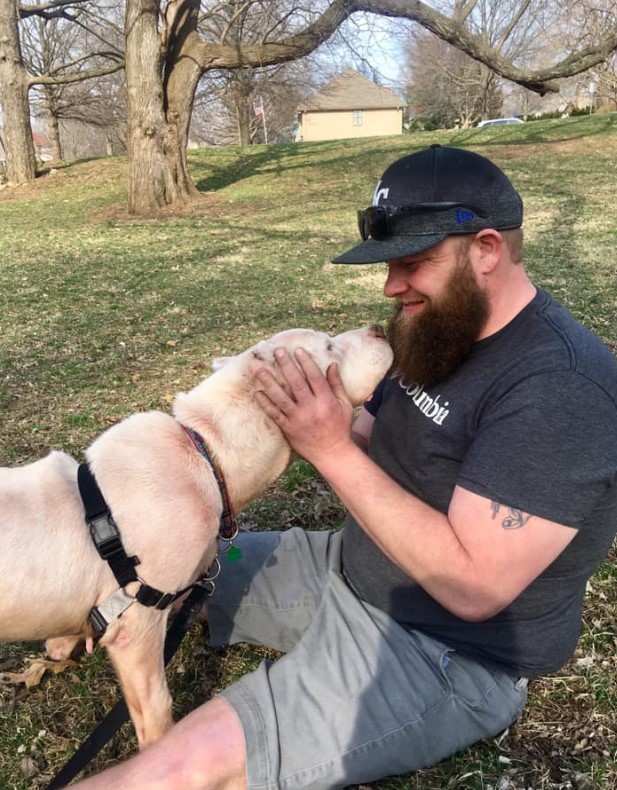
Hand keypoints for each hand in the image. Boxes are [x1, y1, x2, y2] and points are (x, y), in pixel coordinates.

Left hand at [254, 347, 354, 466]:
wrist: (333, 454)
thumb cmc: (340, 428)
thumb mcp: (345, 405)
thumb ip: (337, 384)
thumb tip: (332, 364)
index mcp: (326, 401)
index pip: (314, 377)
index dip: (306, 362)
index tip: (297, 350)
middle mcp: (311, 408)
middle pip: (296, 383)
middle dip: (286, 366)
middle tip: (277, 351)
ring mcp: (298, 419)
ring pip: (281, 397)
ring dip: (269, 382)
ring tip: (259, 369)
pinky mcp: (289, 429)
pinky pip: (275, 414)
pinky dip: (265, 404)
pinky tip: (257, 393)